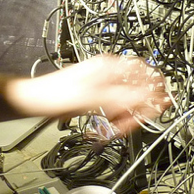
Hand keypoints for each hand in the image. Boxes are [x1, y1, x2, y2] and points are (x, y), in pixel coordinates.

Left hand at [6, 54, 169, 134]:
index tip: (160, 107)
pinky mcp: (96, 94)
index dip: (156, 90)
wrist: (34, 101)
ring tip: (114, 127)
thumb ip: (125, 98)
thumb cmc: (56, 95)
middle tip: (129, 124)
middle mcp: (108, 71)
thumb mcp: (94, 100)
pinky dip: (115, 117)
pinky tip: (107, 125)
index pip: (145, 72)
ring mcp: (102, 82)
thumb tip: (152, 98)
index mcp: (109, 66)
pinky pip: (115, 105)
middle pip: (138, 88)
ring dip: (125, 116)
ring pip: (127, 99)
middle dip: (137, 108)